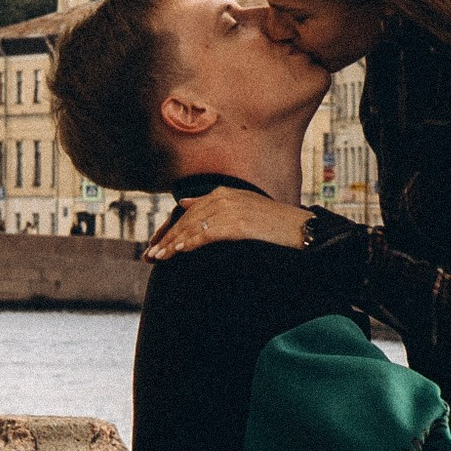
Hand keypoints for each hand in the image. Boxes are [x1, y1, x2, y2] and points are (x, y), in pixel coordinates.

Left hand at [143, 189, 311, 262]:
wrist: (300, 229)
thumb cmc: (274, 223)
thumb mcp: (242, 206)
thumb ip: (212, 204)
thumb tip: (183, 203)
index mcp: (223, 193)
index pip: (188, 211)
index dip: (170, 229)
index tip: (157, 244)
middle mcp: (223, 197)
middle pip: (186, 219)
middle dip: (167, 238)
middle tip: (150, 255)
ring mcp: (230, 210)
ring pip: (192, 227)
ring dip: (173, 244)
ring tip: (158, 258)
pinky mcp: (237, 224)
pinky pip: (206, 234)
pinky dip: (189, 244)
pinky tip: (177, 253)